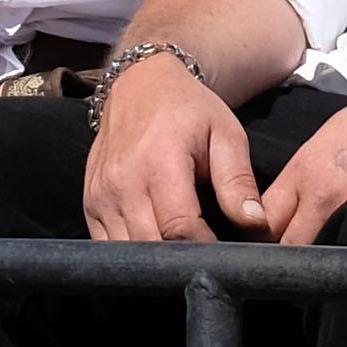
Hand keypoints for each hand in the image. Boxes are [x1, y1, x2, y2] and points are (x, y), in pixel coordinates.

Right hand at [82, 51, 259, 241]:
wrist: (140, 85)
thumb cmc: (189, 111)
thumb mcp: (225, 136)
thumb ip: (238, 181)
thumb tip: (255, 224)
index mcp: (159, 163)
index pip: (180, 229)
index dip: (204, 250)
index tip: (224, 254)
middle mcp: (123, 182)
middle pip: (152, 246)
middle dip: (182, 260)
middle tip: (206, 258)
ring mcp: (100, 195)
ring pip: (127, 253)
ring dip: (156, 261)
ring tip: (182, 253)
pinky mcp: (90, 202)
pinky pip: (107, 245)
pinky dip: (131, 254)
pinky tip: (155, 244)